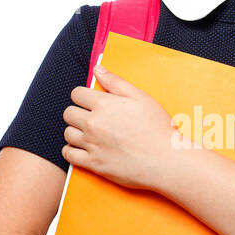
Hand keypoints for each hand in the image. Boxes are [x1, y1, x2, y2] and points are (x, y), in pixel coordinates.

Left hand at [61, 66, 182, 190]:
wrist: (166, 160)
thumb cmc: (158, 128)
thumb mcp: (141, 97)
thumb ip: (115, 82)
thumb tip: (97, 70)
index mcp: (104, 105)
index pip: (76, 94)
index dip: (83, 96)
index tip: (90, 102)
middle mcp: (93, 124)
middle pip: (69, 113)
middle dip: (78, 112)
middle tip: (91, 117)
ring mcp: (92, 145)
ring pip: (67, 133)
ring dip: (75, 131)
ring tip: (89, 133)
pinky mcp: (93, 164)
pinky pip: (68, 155)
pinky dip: (71, 151)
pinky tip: (82, 148)